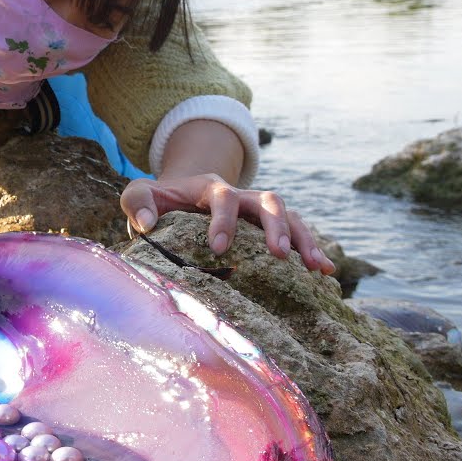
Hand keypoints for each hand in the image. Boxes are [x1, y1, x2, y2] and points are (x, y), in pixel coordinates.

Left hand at [120, 174, 335, 274]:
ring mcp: (257, 210)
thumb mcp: (139, 194)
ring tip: (315, 267)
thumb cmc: (157, 200)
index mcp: (210, 187)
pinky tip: (324, 272)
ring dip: (304, 239)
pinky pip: (296, 233)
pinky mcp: (267, 227)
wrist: (178, 195)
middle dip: (276, 226)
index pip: (222, 198)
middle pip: (269, 200)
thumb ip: (137, 203)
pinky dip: (312, 249)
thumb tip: (147, 225)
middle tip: (279, 254)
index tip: (218, 248)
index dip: (223, 220)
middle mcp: (241, 195)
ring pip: (290, 216)